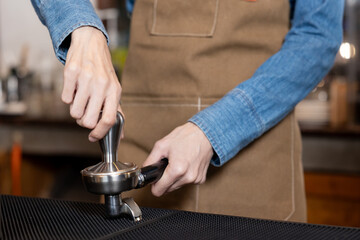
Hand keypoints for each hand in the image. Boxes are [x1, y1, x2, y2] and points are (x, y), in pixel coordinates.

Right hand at [62, 26, 122, 141]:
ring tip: (80, 98)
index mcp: (114, 91)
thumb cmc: (103, 70)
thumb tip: (121, 135)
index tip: (93, 137)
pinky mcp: (71, 72)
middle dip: (84, 122)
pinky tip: (74, 88)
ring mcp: (86, 78)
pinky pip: (65, 99)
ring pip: (74, 112)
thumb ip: (117, 111)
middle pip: (89, 120)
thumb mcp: (114, 89)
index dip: (100, 133)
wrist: (91, 42)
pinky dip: (67, 97)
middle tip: (84, 113)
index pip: (109, 120)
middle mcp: (102, 85)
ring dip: (75, 109)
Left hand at [143, 122, 212, 196]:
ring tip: (177, 162)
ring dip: (174, 178)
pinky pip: (187, 182)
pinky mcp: (201, 179)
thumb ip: (150, 161)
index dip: (154, 185)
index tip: (155, 179)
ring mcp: (195, 179)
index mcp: (177, 170)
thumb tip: (145, 171)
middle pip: (168, 189)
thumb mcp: (162, 145)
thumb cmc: (185, 137)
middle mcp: (187, 177)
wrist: (204, 133)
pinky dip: (184, 176)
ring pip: (177, 186)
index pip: (159, 191)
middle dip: (165, 180)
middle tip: (167, 166)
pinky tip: (185, 164)